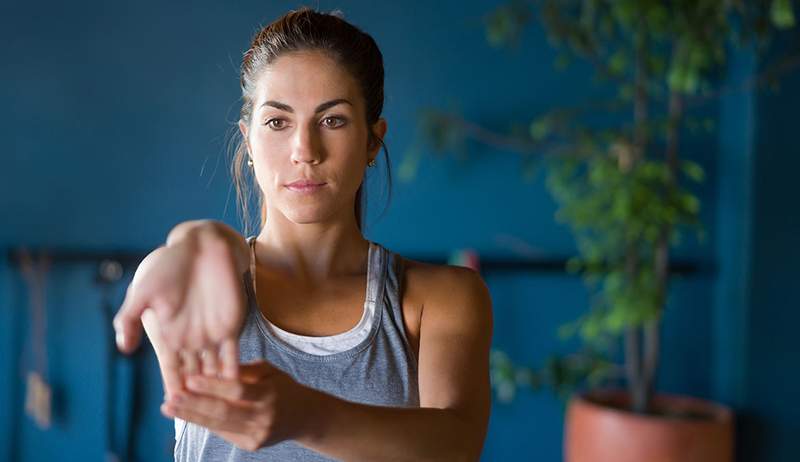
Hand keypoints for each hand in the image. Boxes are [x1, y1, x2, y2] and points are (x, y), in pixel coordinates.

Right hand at [113, 226, 248, 395]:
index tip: (173, 405)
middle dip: (196, 397)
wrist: (201, 246)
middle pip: (193, 377)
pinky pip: (234, 354)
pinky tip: (238, 389)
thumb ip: (130, 318)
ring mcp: (212, 334)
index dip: (173, 386)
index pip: (170, 369)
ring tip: (219, 410)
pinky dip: (234, 372)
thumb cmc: (168, 265)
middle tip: (197, 417)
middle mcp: (190, 340)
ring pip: (214, 371)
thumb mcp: (143, 290)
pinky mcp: (232, 324)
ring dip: (216, 390)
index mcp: (168, 335)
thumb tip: (123, 348)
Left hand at [160, 360, 326, 451]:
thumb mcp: (269, 371)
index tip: (190, 379)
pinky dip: (203, 422)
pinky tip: (185, 414)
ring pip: (219, 425)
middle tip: (170, 397)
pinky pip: (223, 432)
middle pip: (224, 412)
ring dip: (191, 416)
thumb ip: (242, 370)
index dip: (214, 386)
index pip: (238, 390)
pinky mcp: (251, 445)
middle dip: (194, 405)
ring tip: (169, 407)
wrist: (304, 417)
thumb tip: (211, 365)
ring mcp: (257, 434)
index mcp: (270, 394)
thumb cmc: (282, 387)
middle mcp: (264, 417)